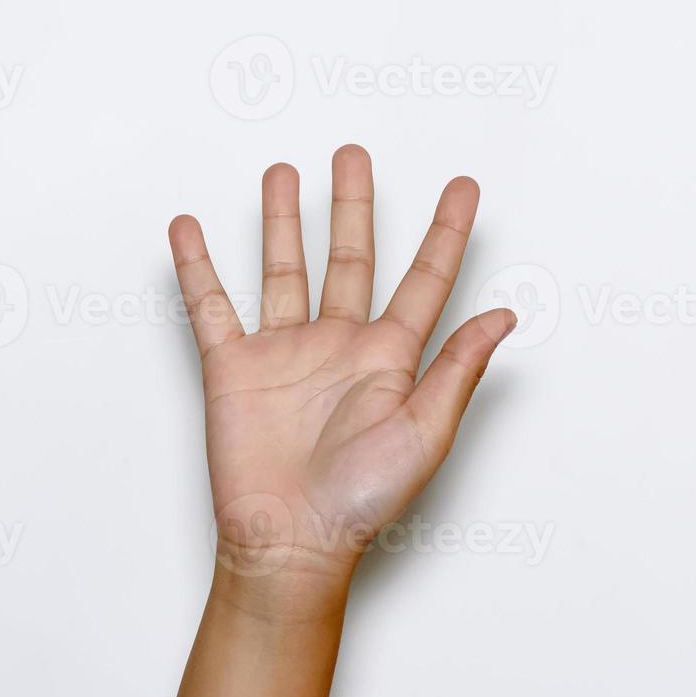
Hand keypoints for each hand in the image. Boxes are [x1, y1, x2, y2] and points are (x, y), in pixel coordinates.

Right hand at [167, 145, 515, 587]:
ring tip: (283, 172)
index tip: (464, 187)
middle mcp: (338, 345)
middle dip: (354, 205)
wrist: (289, 541)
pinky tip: (190, 228)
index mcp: (390, 358)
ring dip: (284, 220)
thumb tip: (505, 314)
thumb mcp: (425, 432)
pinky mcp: (233, 367)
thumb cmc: (362, 500)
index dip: (446, 232)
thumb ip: (457, 368)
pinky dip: (198, 266)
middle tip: (354, 155)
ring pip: (283, 268)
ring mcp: (284, 353)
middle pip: (350, 258)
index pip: (425, 279)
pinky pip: (212, 305)